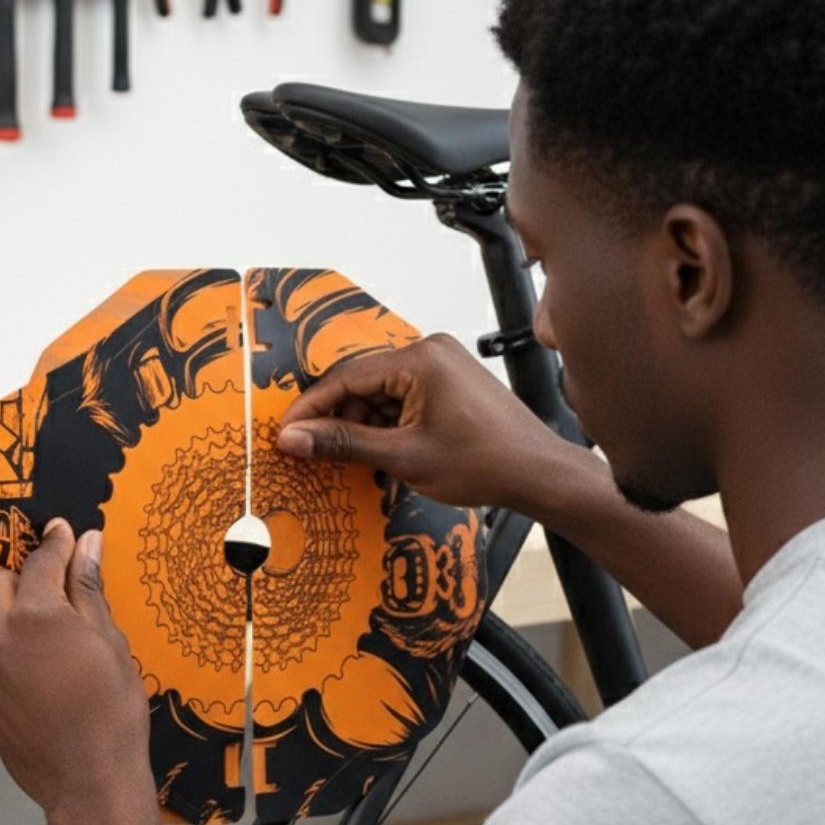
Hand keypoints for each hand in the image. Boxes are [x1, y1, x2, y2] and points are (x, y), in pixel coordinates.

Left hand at [0, 519, 152, 824]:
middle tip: (58, 586)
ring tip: (53, 637)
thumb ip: (89, 590)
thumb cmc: (111, 717)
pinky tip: (43, 675)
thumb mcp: (111, 644)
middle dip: (27, 578)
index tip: (63, 532)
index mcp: (36, 616)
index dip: (56, 542)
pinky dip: (11, 655)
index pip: (41, 560)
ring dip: (15, 617)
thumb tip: (86, 546)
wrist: (89, 783)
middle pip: (1, 584)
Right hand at [275, 333, 565, 509]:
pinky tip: (385, 453)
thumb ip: (343, 443)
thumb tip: (295, 438)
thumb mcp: (402, 457)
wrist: (537, 473)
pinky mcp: (451, 383)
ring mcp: (442, 365)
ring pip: (381, 393)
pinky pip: (404, 398)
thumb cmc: (486, 462)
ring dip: (364, 426)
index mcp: (419, 359)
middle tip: (315, 453)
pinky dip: (388, 425)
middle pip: (362, 383)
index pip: (345, 377)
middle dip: (339, 420)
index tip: (286, 433)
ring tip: (358, 461)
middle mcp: (430, 351)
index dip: (311, 409)